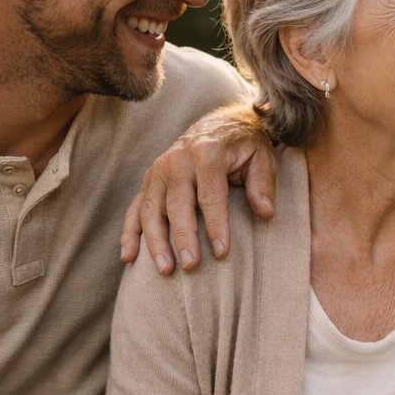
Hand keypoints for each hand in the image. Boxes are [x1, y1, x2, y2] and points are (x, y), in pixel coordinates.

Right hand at [118, 103, 277, 273]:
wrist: (219, 124)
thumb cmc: (243, 148)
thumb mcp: (261, 158)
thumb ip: (262, 185)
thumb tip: (265, 212)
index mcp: (207, 153)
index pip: (210, 194)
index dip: (216, 225)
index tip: (222, 252)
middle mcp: (177, 160)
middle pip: (177, 204)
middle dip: (183, 237)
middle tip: (191, 266)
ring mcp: (158, 171)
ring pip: (151, 209)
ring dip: (155, 241)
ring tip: (165, 269)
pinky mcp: (148, 181)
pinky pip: (134, 209)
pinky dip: (129, 233)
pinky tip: (129, 257)